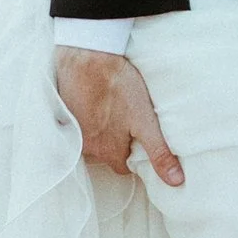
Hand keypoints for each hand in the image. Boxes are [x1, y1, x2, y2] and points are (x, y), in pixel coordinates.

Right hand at [54, 46, 183, 187]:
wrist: (87, 56)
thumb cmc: (119, 86)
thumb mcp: (146, 121)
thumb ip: (159, 153)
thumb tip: (176, 181)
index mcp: (108, 151)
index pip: (123, 167)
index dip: (133, 156)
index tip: (138, 142)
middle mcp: (86, 146)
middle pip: (104, 153)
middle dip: (114, 143)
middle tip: (125, 122)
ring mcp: (71, 130)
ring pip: (88, 139)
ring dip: (98, 129)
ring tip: (110, 108)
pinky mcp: (62, 113)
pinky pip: (73, 124)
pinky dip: (82, 116)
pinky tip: (92, 101)